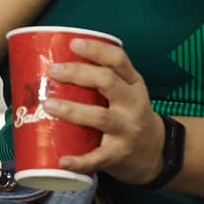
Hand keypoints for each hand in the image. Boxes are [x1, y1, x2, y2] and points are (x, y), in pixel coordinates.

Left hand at [43, 37, 165, 185]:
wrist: (155, 152)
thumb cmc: (131, 117)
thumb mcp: (128, 94)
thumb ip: (104, 82)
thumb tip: (58, 66)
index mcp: (134, 84)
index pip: (118, 60)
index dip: (96, 50)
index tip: (73, 44)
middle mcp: (133, 103)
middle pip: (108, 82)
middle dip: (78, 74)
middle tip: (53, 71)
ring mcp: (127, 129)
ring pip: (100, 116)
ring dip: (72, 110)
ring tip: (48, 105)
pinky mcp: (119, 154)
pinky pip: (98, 157)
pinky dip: (80, 160)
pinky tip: (63, 159)